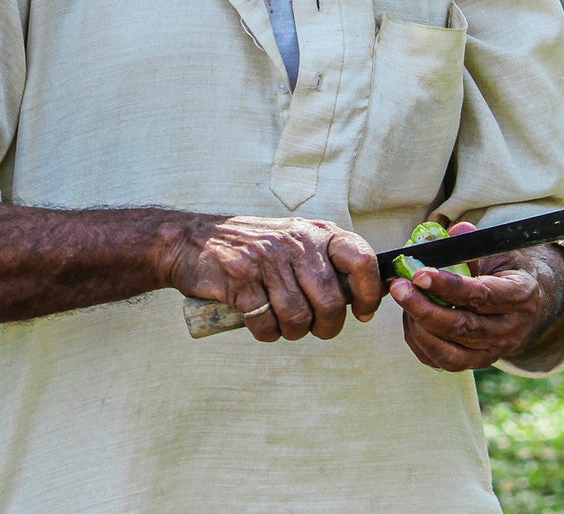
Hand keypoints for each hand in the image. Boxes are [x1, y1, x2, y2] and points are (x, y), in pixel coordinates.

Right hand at [163, 214, 382, 341]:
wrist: (193, 241)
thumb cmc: (253, 248)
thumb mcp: (294, 241)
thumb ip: (326, 261)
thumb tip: (365, 294)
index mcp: (315, 232)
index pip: (361, 259)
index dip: (370, 293)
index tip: (364, 313)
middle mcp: (295, 242)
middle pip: (331, 302)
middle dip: (327, 326)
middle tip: (316, 327)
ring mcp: (268, 259)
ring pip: (299, 317)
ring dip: (294, 332)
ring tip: (284, 324)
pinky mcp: (241, 279)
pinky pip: (267, 324)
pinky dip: (267, 333)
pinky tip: (261, 322)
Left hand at [389, 222, 563, 371]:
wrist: (529, 305)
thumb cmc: (506, 271)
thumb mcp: (497, 251)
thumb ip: (472, 244)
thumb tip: (451, 232)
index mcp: (520, 296)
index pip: (480, 295)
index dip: (448, 287)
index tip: (419, 274)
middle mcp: (510, 330)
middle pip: (464, 328)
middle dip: (425, 309)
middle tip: (399, 287)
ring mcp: (495, 352)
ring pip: (453, 353)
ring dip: (420, 328)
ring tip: (403, 301)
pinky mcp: (479, 363)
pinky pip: (444, 362)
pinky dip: (422, 343)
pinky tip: (410, 319)